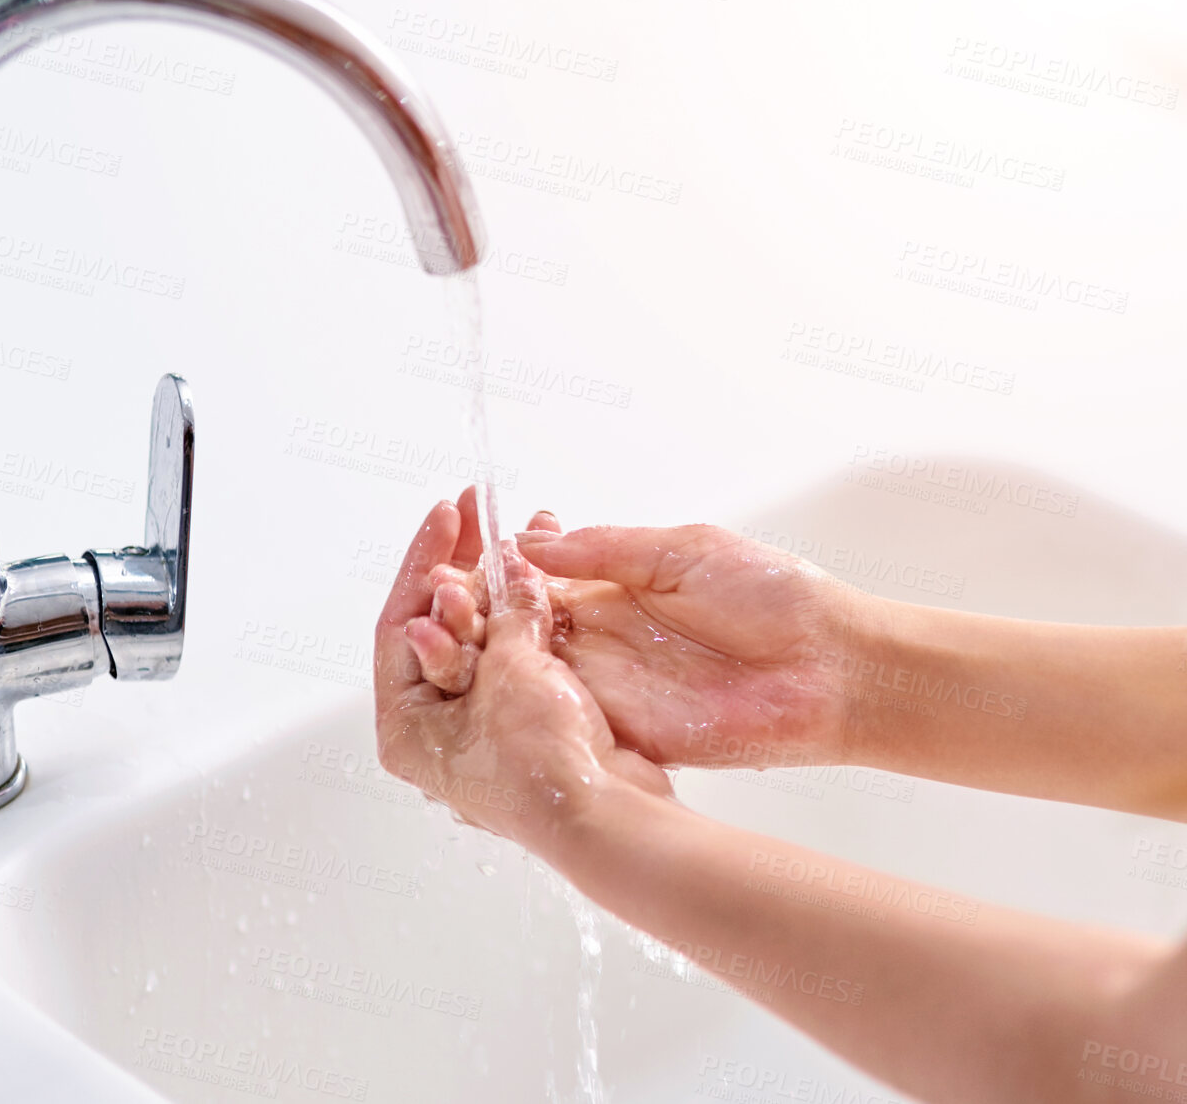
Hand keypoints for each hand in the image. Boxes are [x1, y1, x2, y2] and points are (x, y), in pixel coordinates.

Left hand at [373, 499, 670, 855]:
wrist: (608, 814)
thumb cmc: (543, 765)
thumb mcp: (513, 669)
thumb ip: (506, 610)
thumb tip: (509, 566)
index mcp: (406, 724)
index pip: (399, 623)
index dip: (424, 561)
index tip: (447, 514)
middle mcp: (436, 727)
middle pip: (438, 627)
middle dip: (462, 566)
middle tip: (475, 509)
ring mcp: (482, 726)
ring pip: (482, 639)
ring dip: (498, 588)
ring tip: (514, 537)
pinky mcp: (526, 724)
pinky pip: (517, 658)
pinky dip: (527, 619)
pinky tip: (539, 575)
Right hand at [414, 494, 868, 769]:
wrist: (833, 668)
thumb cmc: (773, 596)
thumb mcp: (681, 550)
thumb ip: (604, 549)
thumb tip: (532, 539)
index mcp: (613, 587)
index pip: (534, 576)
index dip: (494, 567)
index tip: (454, 550)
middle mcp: (601, 637)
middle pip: (517, 627)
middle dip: (473, 612)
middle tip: (436, 599)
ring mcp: (608, 685)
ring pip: (528, 673)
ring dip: (485, 658)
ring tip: (444, 637)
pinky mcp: (622, 730)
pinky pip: (561, 719)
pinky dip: (523, 706)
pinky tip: (485, 688)